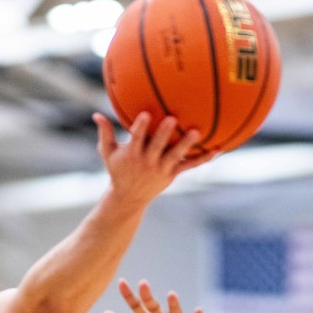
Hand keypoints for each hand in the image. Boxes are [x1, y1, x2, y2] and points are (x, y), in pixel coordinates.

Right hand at [93, 112, 216, 208]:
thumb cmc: (118, 170)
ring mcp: (161, 169)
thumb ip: (104, 133)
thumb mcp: (108, 153)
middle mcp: (147, 161)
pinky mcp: (172, 174)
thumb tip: (96, 114)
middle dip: (164, 133)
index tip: (144, 114)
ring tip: (196, 133)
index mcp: (132, 154)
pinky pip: (189, 166)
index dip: (139, 127)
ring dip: (186, 145)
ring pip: (175, 156)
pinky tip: (216, 150)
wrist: (129, 198)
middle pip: (157, 146)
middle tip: (172, 119)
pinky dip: (202, 159)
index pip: (135, 138)